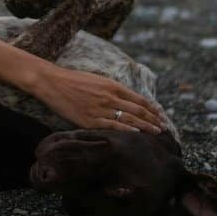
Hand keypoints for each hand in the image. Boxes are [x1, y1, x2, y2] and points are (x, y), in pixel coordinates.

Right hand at [33, 66, 166, 133]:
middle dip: (153, 120)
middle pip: (138, 110)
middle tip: (163, 127)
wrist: (53, 83)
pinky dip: (127, 130)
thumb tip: (126, 101)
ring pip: (129, 119)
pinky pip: (113, 126)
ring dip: (145, 127)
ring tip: (156, 133)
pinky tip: (136, 135)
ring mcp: (101, 109)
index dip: (152, 109)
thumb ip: (112, 90)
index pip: (139, 99)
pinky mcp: (90, 120)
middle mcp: (110, 97)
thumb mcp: (97, 80)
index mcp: (113, 85)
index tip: (161, 115)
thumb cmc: (73, 80)